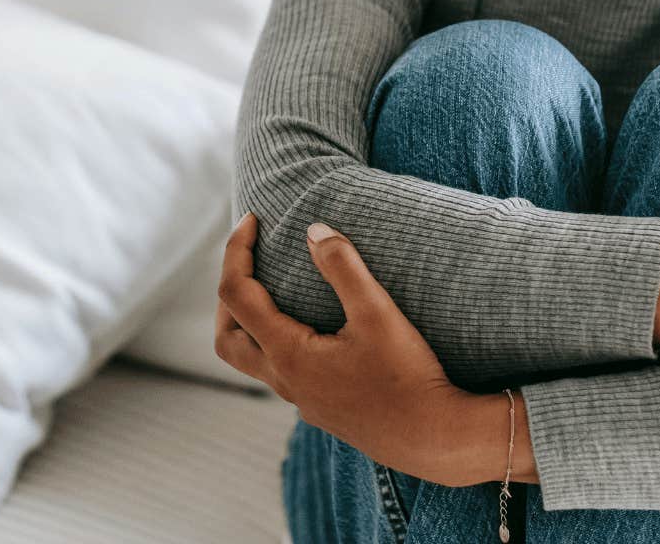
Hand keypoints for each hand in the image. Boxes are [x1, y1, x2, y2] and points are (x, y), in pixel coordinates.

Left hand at [214, 212, 479, 485]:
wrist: (432, 438)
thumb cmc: (406, 376)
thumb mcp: (377, 313)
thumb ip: (343, 267)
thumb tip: (314, 230)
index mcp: (288, 354)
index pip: (236, 294)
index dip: (237, 250)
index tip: (252, 219)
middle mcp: (285, 380)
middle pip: (227, 337)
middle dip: (228, 293)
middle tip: (248, 257)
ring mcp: (301, 399)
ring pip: (249, 360)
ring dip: (247, 322)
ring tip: (269, 290)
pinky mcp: (320, 408)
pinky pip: (278, 372)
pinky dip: (273, 341)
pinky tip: (307, 329)